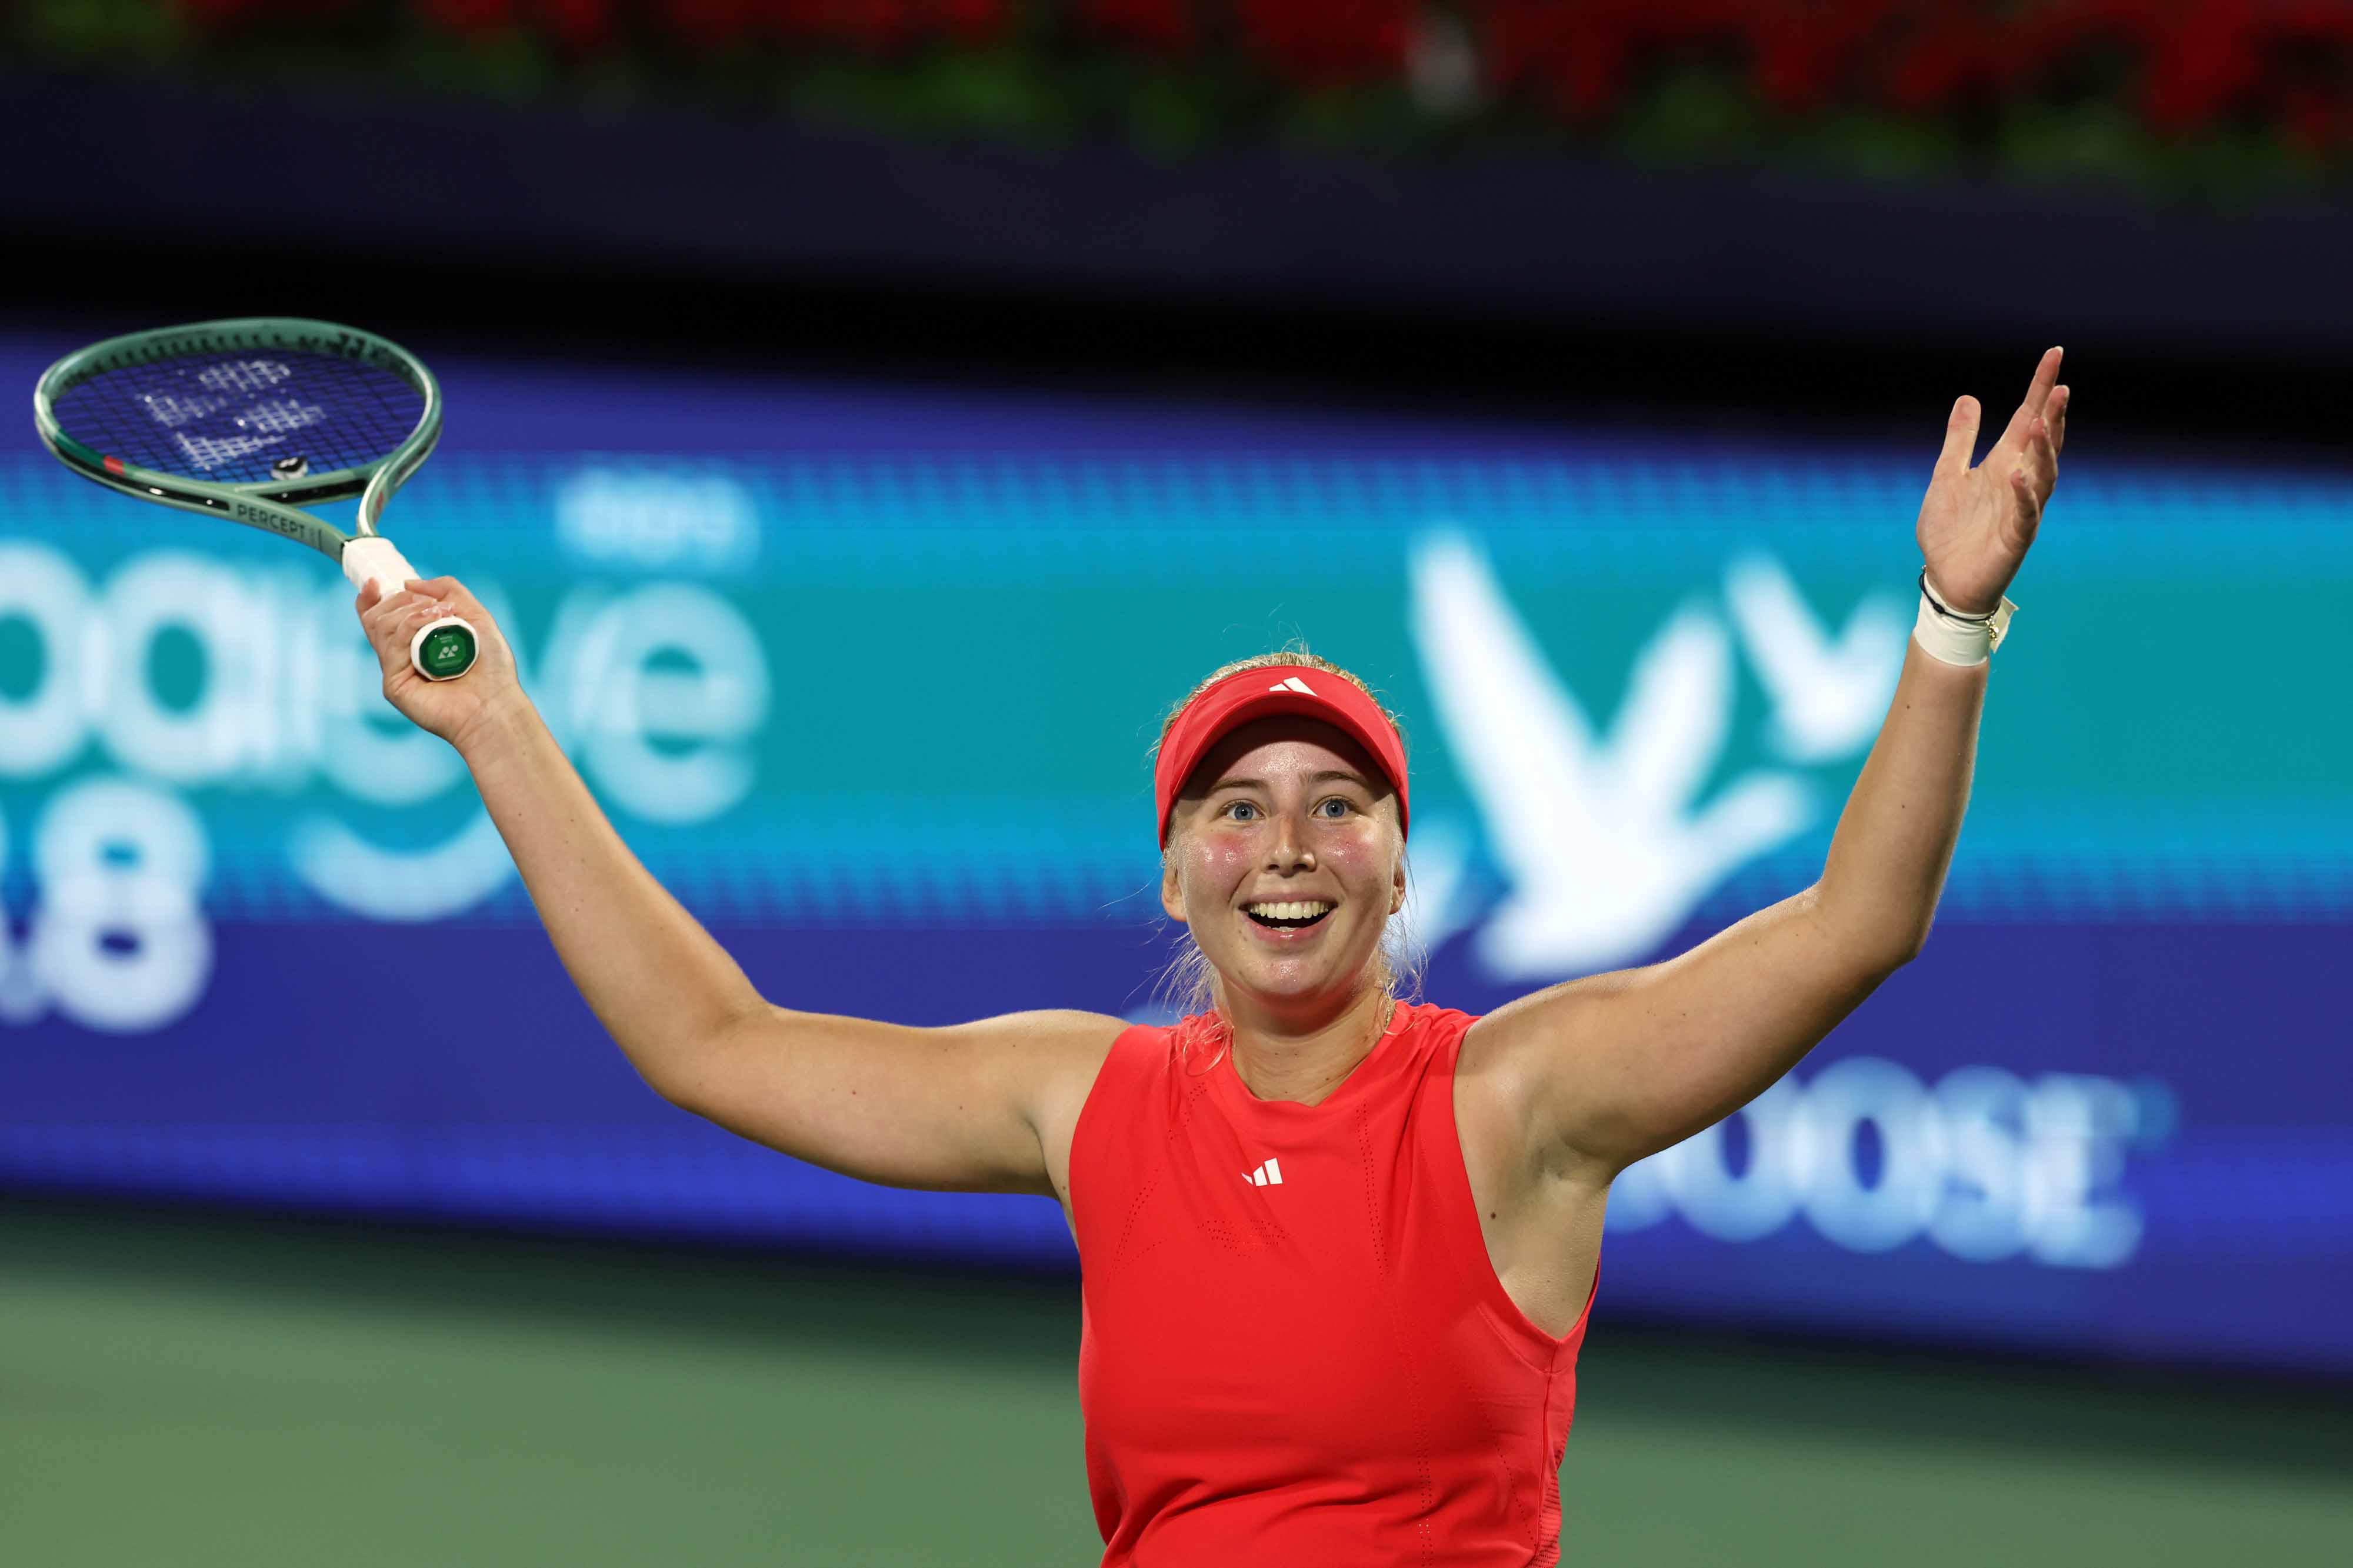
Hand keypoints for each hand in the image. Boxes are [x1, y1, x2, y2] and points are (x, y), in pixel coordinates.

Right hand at [355, 576, 527, 752]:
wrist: (496, 704)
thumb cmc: (492, 668)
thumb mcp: (476, 616)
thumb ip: (448, 591)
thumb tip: (408, 583)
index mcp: (414, 643)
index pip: (379, 618)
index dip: (370, 599)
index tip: (374, 583)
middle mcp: (401, 657)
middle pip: (376, 618)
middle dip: (401, 600)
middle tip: (435, 605)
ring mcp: (396, 671)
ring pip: (381, 626)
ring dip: (411, 610)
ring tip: (442, 614)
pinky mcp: (394, 685)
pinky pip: (392, 645)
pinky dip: (412, 625)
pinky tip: (437, 622)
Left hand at [1916, 347, 2068, 615]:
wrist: (1945, 580)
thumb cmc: (1950, 531)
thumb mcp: (1946, 476)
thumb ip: (1960, 439)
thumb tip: (1969, 397)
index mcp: (2003, 463)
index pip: (2027, 418)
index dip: (2041, 387)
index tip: (2054, 354)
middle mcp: (2019, 482)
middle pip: (2043, 442)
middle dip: (2052, 415)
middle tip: (2060, 387)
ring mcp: (2022, 510)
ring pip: (2044, 474)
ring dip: (2044, 449)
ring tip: (2041, 421)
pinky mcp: (2016, 539)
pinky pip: (2025, 514)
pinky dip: (2023, 494)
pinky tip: (2017, 475)